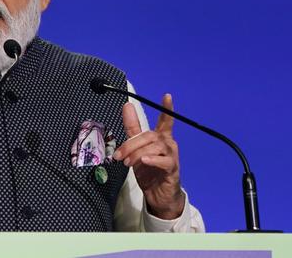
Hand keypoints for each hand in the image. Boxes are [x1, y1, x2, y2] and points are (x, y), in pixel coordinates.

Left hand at [113, 94, 184, 219]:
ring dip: (137, 153)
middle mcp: (168, 143)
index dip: (167, 108)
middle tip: (119, 155)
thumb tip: (127, 106)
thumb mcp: (136, 148)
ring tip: (128, 163)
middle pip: (149, 136)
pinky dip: (153, 160)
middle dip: (131, 144)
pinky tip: (145, 160)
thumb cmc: (149, 170)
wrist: (158, 195)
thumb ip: (133, 128)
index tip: (167, 96)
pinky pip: (164, 161)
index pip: (166, 120)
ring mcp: (172, 156)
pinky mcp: (172, 169)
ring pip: (154, 147)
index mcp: (160, 137)